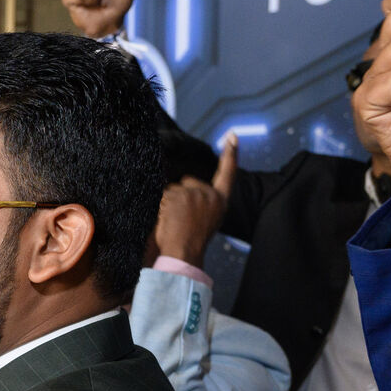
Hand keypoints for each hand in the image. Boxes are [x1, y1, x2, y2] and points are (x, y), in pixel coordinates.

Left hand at [153, 134, 236, 264]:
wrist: (183, 254)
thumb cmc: (189, 241)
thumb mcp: (205, 219)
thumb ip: (200, 201)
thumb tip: (182, 182)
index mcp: (220, 201)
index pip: (227, 173)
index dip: (230, 154)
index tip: (232, 135)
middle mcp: (210, 195)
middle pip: (187, 181)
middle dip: (179, 194)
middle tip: (179, 218)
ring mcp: (194, 193)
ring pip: (171, 188)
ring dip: (167, 203)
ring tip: (171, 223)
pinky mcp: (178, 194)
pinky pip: (161, 194)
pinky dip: (158, 205)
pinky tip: (163, 219)